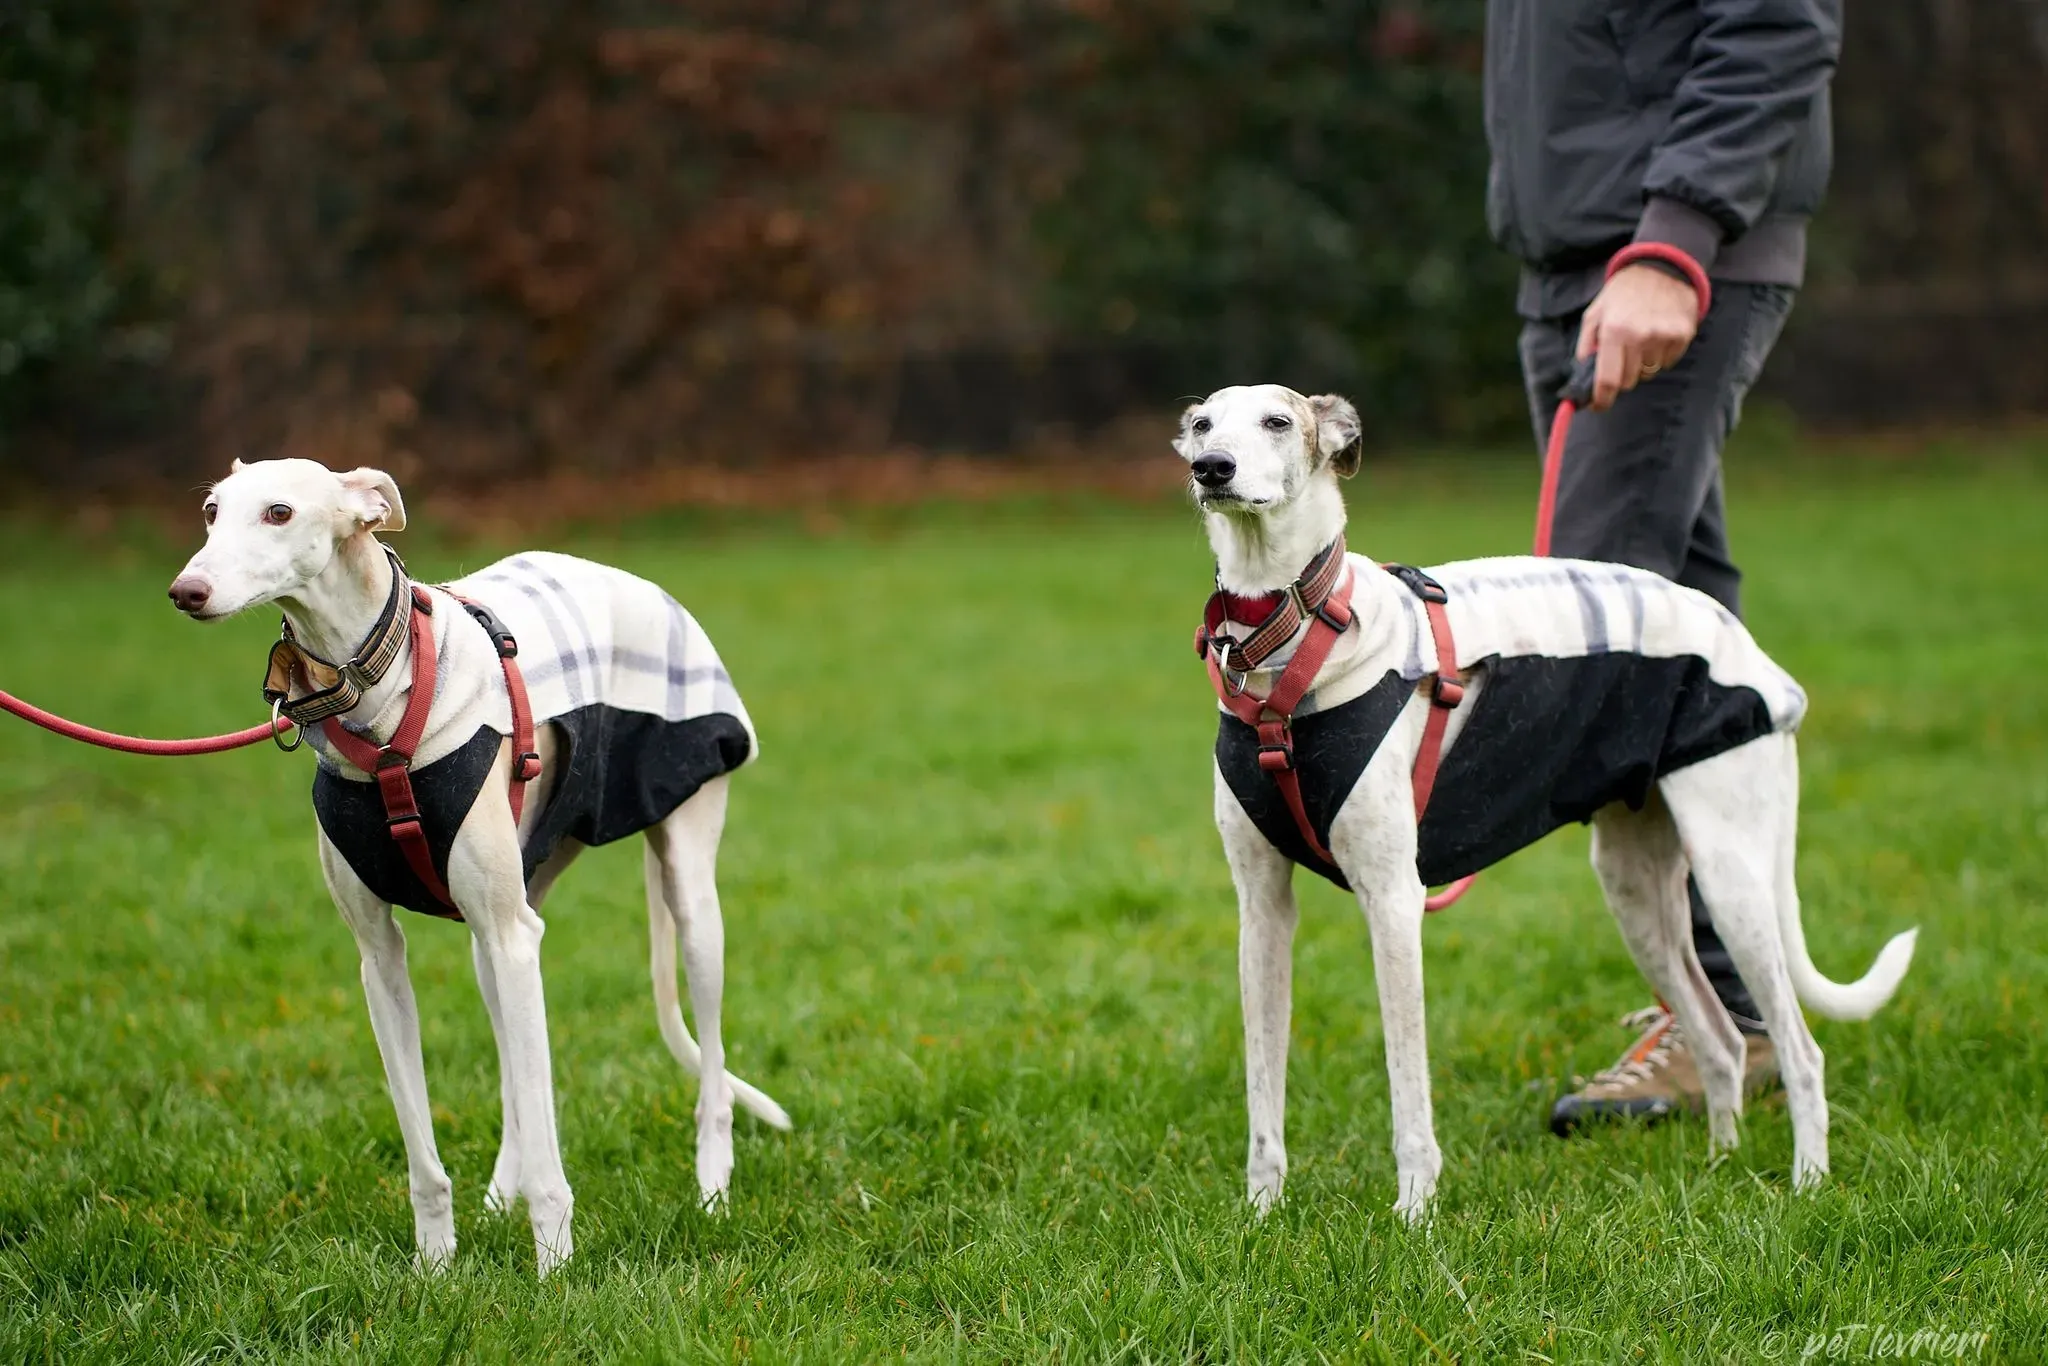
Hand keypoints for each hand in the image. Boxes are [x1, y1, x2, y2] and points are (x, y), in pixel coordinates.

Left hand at [1575, 264, 1700, 410]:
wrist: (1662, 268)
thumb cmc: (1623, 293)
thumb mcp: (1595, 313)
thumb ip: (1585, 345)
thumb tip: (1582, 376)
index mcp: (1614, 330)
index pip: (1608, 379)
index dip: (1602, 399)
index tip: (1599, 405)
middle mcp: (1639, 336)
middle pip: (1628, 381)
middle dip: (1620, 375)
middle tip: (1621, 356)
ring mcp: (1663, 336)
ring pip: (1648, 373)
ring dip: (1641, 363)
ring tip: (1640, 338)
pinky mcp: (1682, 335)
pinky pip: (1667, 362)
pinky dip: (1660, 355)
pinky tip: (1656, 334)